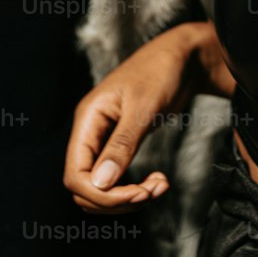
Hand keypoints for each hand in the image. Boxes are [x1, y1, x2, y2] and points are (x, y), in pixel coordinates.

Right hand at [65, 22, 219, 213]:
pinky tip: (158, 181)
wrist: (181, 57)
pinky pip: (117, 179)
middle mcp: (91, 132)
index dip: (103, 194)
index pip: (76, 174)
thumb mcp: (143, 108)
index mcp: (88, 119)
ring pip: (102, 188)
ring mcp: (105, 139)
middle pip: (86, 188)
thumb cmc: (160, 71)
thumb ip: (121, 146)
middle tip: (153, 191)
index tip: (139, 194)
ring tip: (160, 185)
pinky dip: (136, 189)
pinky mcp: (121, 144)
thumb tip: (100, 184)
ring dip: (129, 197)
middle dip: (118, 199)